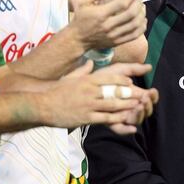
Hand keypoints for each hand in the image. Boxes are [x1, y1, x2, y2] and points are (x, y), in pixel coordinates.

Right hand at [41, 61, 156, 132]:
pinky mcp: (86, 117)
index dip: (122, 80)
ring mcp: (89, 105)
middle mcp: (90, 91)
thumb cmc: (56, 91)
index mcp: (87, 80)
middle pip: (115, 91)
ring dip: (127, 106)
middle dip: (130, 93)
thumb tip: (89, 62)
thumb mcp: (70, 77)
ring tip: (137, 107)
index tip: (130, 81)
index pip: (110, 78)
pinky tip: (125, 121)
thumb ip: (82, 70)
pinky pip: (106, 118)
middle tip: (141, 95)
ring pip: (113, 105)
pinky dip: (117, 119)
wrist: (42, 105)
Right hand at [68, 0, 145, 50]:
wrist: (78, 39)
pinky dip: (142, 26)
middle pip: (131, 13)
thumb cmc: (80, 17)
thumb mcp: (83, 1)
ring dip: (142, 13)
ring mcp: (114, 35)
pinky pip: (135, 35)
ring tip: (141, 5)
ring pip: (135, 24)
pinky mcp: (117, 42)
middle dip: (138, 2)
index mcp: (101, 14)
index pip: (122, 3)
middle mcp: (108, 26)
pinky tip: (142, 18)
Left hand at [91, 63, 158, 132]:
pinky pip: (120, 129)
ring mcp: (121, 114)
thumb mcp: (119, 70)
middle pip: (145, 110)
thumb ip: (134, 68)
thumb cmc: (103, 76)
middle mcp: (130, 106)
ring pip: (136, 120)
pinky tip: (133, 128)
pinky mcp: (110, 122)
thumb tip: (150, 66)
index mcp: (134, 94)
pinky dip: (127, 130)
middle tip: (145, 100)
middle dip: (148, 106)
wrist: (85, 85)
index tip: (152, 91)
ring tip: (139, 107)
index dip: (153, 96)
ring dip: (140, 115)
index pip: (149, 98)